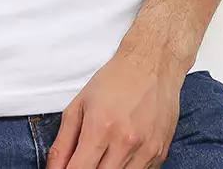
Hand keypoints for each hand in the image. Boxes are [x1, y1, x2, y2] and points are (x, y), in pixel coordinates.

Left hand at [45, 48, 183, 168]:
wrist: (152, 64)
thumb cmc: (114, 81)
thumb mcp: (79, 105)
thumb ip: (62, 143)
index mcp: (100, 128)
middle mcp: (124, 143)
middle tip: (85, 160)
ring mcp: (145, 151)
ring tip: (103, 155)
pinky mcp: (160, 155)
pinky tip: (121, 155)